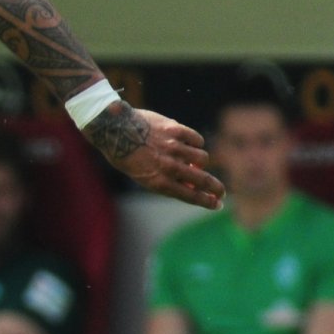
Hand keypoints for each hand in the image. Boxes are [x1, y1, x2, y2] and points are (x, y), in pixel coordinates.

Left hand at [84, 104, 225, 209]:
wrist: (113, 129)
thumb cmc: (126, 155)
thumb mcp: (142, 175)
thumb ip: (165, 181)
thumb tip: (190, 185)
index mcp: (157, 181)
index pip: (190, 195)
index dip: (206, 201)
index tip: (217, 204)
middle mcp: (167, 166)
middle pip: (202, 179)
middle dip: (215, 188)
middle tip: (221, 191)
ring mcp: (172, 148)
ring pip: (202, 158)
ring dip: (201, 161)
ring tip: (194, 160)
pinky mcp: (175, 130)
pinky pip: (197, 139)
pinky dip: (196, 143)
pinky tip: (190, 144)